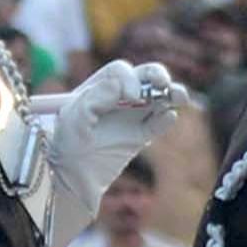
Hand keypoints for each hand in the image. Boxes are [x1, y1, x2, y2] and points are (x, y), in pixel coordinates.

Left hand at [45, 59, 186, 214]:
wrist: (71, 174)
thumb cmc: (66, 142)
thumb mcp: (74, 117)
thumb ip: (96, 97)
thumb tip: (122, 84)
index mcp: (100, 87)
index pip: (121, 72)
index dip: (129, 78)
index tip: (130, 96)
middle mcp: (119, 97)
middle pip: (144, 76)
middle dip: (156, 75)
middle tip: (162, 83)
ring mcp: (133, 115)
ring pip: (158, 97)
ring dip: (172, 93)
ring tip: (179, 97)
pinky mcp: (142, 136)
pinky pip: (159, 124)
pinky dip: (167, 119)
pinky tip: (169, 117)